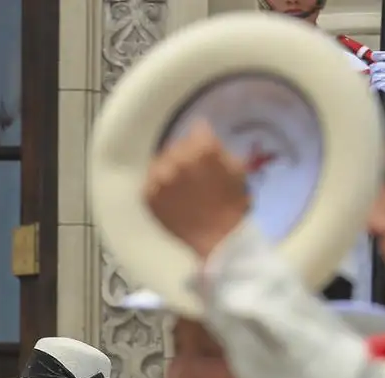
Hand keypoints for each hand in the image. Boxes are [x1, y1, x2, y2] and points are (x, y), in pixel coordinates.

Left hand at [145, 124, 251, 259]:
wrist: (217, 240)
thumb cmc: (233, 204)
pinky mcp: (147, 195)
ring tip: (181, 184)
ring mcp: (159, 178)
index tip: (206, 149)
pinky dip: (159, 184)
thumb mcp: (236, 169)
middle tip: (194, 170)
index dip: (203, 139)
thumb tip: (204, 134)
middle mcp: (176, 159)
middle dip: (186, 153)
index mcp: (202, 149)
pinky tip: (171, 195)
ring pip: (161, 161)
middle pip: (177, 145)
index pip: (197, 130)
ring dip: (170, 168)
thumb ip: (219, 148)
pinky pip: (150, 180)